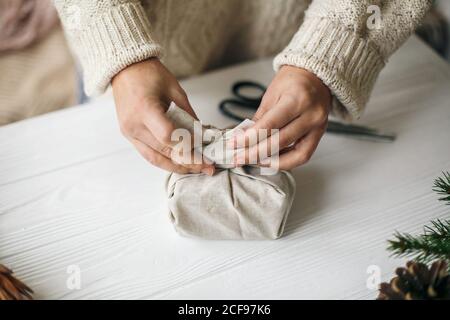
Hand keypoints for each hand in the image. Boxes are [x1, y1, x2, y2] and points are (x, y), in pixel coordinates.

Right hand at [112, 58, 214, 174]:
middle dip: (188, 163)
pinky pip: (148, 154)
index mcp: (145, 109)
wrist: (125, 70)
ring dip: (176, 167)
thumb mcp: (176, 91)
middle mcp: (133, 125)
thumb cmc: (150, 74)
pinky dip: (165, 160)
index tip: (204, 152)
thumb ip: (188, 116)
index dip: (188, 147)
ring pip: (155, 159)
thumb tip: (202, 137)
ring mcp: (129, 132)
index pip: (168, 137)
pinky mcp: (128, 136)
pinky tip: (180, 162)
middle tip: (208, 168)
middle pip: (163, 152)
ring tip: (195, 169)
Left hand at [232, 66, 330, 169]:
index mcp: (297, 99)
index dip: (249, 138)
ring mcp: (318, 127)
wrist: (315, 77)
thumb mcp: (271, 94)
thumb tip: (244, 138)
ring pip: (294, 155)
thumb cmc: (293, 81)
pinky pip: (303, 156)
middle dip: (255, 153)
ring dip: (271, 162)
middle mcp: (311, 115)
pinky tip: (271, 160)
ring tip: (253, 162)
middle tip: (238, 158)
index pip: (269, 125)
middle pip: (280, 142)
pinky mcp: (319, 135)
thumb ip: (259, 118)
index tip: (234, 144)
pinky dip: (286, 161)